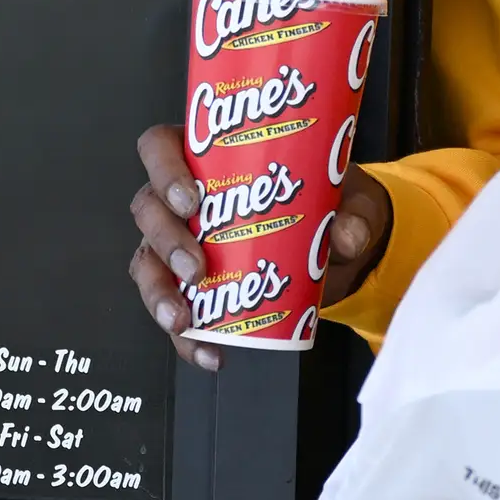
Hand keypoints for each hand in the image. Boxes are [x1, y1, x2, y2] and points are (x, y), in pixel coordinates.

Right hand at [130, 121, 390, 374]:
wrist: (335, 247)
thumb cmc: (325, 200)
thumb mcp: (346, 197)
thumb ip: (352, 214)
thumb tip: (345, 237)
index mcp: (208, 156)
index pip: (160, 147)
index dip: (164, 169)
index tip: (191, 198)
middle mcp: (182, 197)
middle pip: (148, 208)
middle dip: (166, 241)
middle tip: (197, 267)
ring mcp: (179, 241)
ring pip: (147, 261)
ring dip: (159, 292)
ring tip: (185, 318)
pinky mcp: (188, 285)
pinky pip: (172, 308)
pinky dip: (186, 336)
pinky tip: (208, 352)